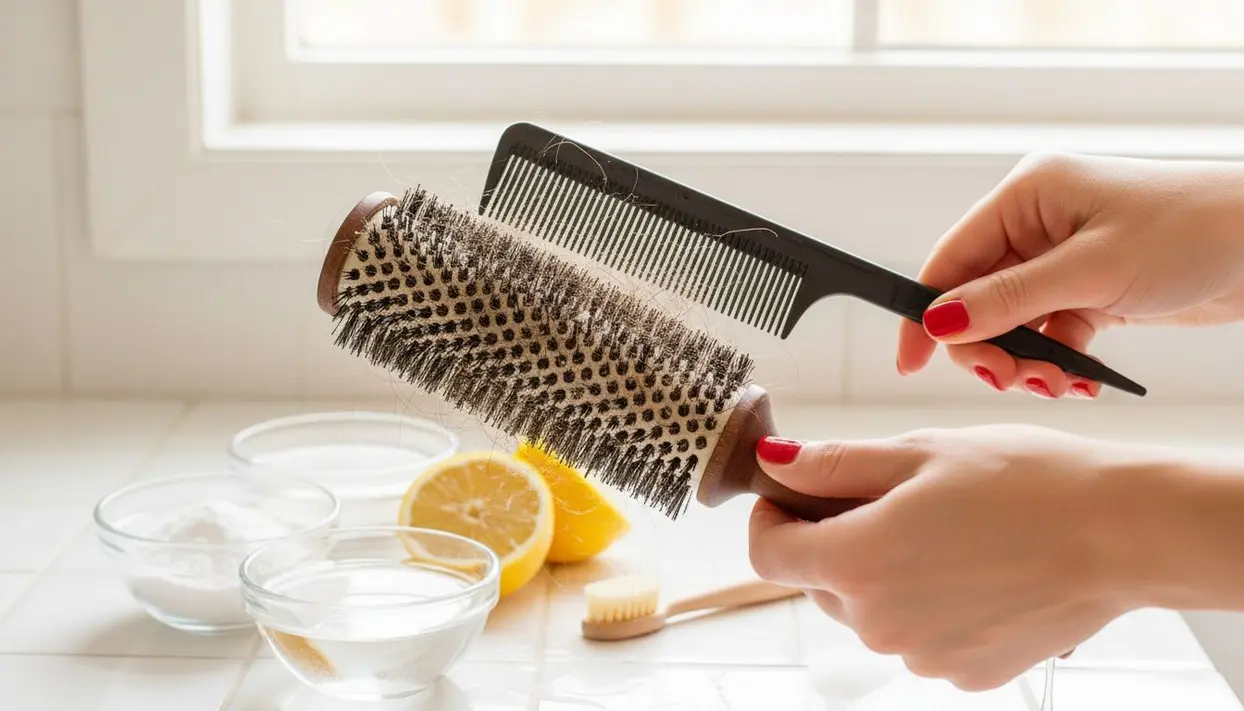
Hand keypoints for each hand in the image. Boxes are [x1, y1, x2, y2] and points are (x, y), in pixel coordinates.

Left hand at [747, 427, 1148, 691]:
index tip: (790, 494)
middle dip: (835, 540)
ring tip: (943, 531)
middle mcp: (881, 623)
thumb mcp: (917, 453)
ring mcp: (923, 656)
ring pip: (870, 611)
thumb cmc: (1025, 482)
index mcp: (858, 562)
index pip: (769, 554)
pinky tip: (972, 567)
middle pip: (820, 582)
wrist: (1121, 533)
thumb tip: (774, 462)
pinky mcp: (965, 674)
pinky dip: (928, 605)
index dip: (771, 518)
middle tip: (887, 499)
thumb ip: (833, 464)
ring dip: (883, 574)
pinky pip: (919, 637)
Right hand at [898, 152, 1243, 397]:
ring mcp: (1061, 257)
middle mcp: (1036, 223)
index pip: (950, 260)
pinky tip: (1082, 380)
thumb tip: (938, 323)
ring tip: (1061, 384)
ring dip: (1027, 362)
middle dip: (990, 348)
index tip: (911, 363)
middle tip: (1015, 380)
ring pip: (1010, 324)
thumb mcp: (1089, 271)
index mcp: (1026, 196)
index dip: (926, 314)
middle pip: (975, 300)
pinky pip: (1047, 333)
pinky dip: (1057, 362)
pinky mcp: (1086, 287)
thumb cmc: (1190, 233)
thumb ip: (1008, 300)